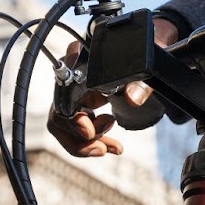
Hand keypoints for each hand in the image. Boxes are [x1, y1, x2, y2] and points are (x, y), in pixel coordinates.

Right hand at [46, 16, 180, 156]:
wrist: (143, 61)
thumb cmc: (139, 58)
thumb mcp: (143, 70)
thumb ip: (139, 83)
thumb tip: (133, 98)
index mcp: (81, 57)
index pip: (64, 80)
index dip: (70, 108)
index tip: (86, 128)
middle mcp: (70, 76)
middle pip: (60, 111)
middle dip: (80, 135)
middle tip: (101, 146)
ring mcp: (72, 94)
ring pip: (63, 126)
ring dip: (85, 144)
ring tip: (111, 148)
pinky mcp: (77, 108)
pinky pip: (74, 131)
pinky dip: (90, 144)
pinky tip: (110, 147)